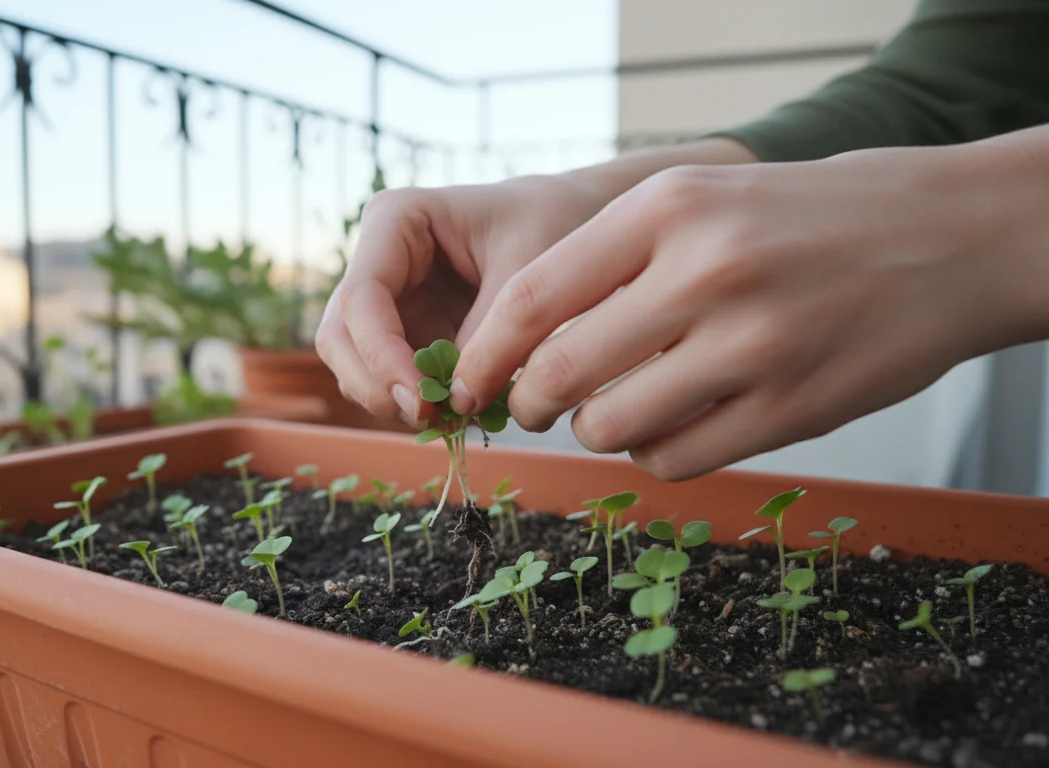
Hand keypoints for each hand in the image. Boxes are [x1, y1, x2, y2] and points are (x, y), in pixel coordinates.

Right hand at [317, 139, 756, 424]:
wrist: (577, 220)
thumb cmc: (558, 223)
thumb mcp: (534, 270)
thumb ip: (493, 332)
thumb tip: (457, 402)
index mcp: (397, 220)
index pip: (363, 298)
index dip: (382, 357)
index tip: (424, 401)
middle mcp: (379, 259)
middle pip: (340, 337)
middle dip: (377, 385)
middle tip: (431, 422)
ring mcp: (388, 300)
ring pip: (354, 365)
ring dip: (391, 401)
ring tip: (449, 422)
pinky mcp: (406, 333)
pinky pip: (389, 378)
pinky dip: (415, 404)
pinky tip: (457, 415)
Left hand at [453, 132, 1048, 479]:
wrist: (941, 237)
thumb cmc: (797, 219)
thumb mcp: (699, 199)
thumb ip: (609, 260)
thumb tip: (513, 344)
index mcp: (668, 207)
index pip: (533, 297)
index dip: (484, 353)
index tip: (467, 380)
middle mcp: (706, 271)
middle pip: (560, 372)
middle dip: (527, 404)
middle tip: (532, 408)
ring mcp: (753, 344)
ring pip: (611, 426)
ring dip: (595, 429)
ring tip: (618, 406)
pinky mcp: (792, 407)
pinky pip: (674, 459)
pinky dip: (653, 453)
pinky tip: (674, 425)